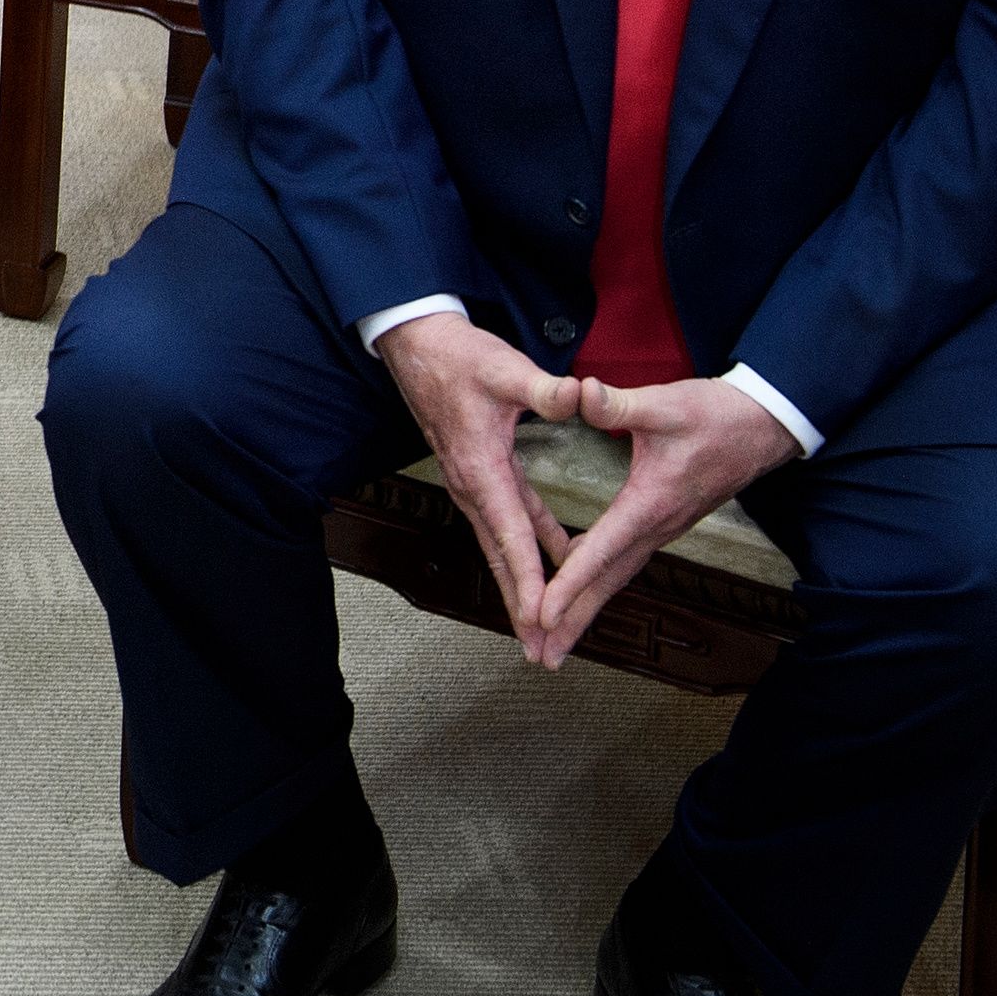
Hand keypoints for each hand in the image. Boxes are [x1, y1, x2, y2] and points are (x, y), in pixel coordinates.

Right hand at [374, 312, 580, 656]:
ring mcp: (472, 484)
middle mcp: (472, 486)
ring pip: (500, 547)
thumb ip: (546, 388)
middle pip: (500, 558)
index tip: (543, 614)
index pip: (510, 533)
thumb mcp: (505, 367)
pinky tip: (551, 564)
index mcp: (481, 467)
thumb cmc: (459, 357)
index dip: (529, 576)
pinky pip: (505, 525)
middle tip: (540, 650)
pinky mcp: (477, 476)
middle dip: (520, 606)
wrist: (417, 345)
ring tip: (541, 626)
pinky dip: (523, 553)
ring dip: (520, 587)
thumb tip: (579, 397)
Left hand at [526, 374, 799, 668]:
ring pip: (617, 578)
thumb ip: (619, 403)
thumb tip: (579, 391)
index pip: (602, 551)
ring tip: (555, 641)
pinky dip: (600, 584)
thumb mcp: (666, 404)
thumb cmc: (718, 415)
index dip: (569, 585)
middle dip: (573, 621)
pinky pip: (626, 563)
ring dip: (585, 610)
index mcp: (650, 504)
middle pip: (608, 584)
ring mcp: (663, 529)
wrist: (766, 424)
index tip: (541, 614)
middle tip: (542, 656)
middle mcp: (657, 527)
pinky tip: (581, 591)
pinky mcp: (665, 522)